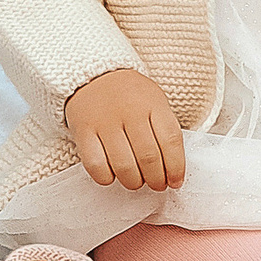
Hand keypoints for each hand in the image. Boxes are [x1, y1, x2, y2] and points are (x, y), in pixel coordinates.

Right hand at [65, 67, 187, 194]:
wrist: (93, 75)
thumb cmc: (129, 95)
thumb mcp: (154, 101)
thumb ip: (164, 130)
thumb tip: (173, 171)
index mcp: (152, 103)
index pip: (171, 141)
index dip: (176, 167)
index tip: (176, 181)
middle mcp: (129, 112)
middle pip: (148, 158)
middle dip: (156, 180)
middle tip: (157, 185)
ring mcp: (104, 122)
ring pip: (124, 166)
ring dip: (134, 182)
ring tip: (137, 182)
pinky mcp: (84, 132)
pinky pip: (96, 165)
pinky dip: (107, 177)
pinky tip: (112, 175)